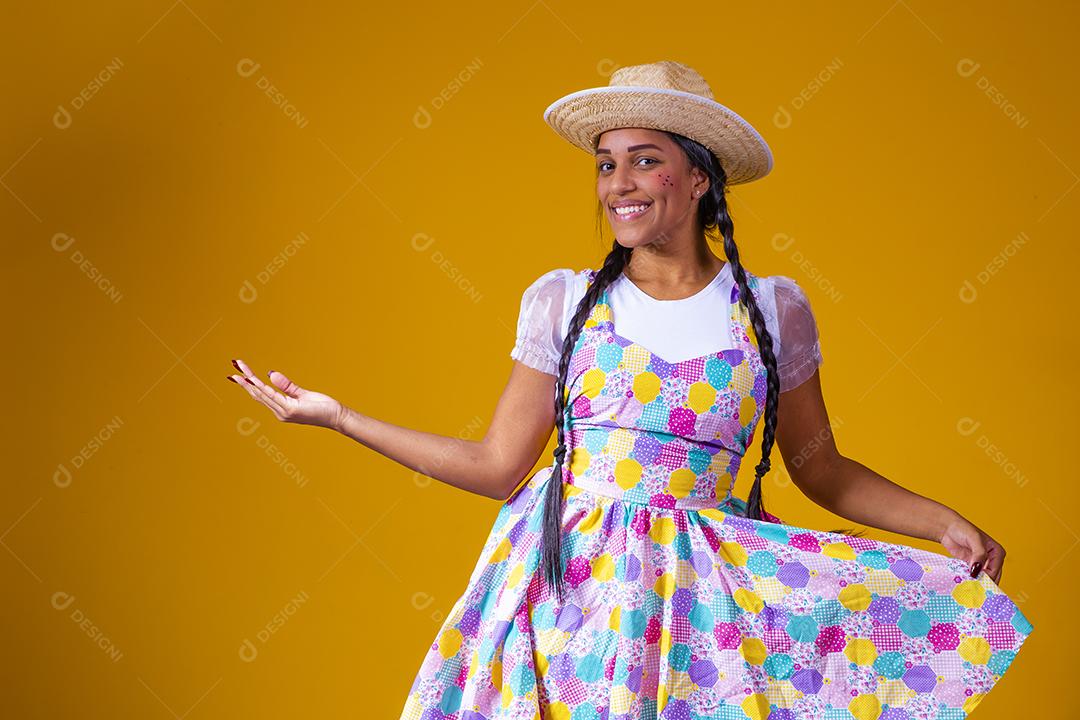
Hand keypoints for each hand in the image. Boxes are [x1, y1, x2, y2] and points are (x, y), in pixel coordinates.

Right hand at [227, 358, 343, 430]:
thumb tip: (270, 373)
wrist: (335, 416)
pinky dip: (262, 388)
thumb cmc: (322, 406)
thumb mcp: (302, 394)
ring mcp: (284, 413)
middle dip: (245, 380)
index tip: (238, 372)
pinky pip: (273, 396)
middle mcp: (279, 413)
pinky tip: (254, 380)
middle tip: (234, 366)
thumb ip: (286, 386)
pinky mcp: (290, 410)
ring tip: (239, 371)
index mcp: (281, 409)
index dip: (249, 384)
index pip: (261, 394)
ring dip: (249, 382)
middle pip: (258, 394)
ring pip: (262, 394)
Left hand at [938, 513, 1005, 583]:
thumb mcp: (974, 539)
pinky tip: (963, 585)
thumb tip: (977, 571)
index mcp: (997, 552)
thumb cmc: (963, 529)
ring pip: (981, 578)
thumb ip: (979, 554)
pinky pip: (972, 576)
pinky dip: (969, 581)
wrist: (947, 528)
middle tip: (973, 591)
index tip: (976, 585)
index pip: (995, 571)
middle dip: (982, 584)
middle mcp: (992, 559)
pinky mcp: (970, 565)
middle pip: (990, 577)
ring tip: (968, 590)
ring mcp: (981, 563)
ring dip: (975, 583)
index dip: (986, 579)